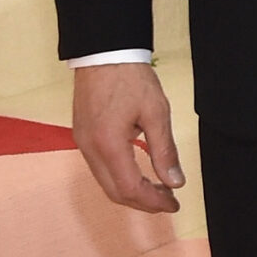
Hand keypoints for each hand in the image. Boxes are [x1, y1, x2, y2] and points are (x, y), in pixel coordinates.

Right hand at [71, 65, 184, 214]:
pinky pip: (99, 168)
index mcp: (108, 144)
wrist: (103, 52)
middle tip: (167, 201)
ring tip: (157, 190)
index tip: (173, 203)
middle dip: (143, 202)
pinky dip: (119, 178)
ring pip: (105, 182)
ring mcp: (82, 142)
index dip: (153, 202)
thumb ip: (165, 151)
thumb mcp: (156, 112)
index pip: (130, 188)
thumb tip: (175, 182)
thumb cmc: (129, 77)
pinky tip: (138, 173)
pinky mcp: (81, 135)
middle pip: (114, 192)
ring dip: (131, 191)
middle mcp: (89, 148)